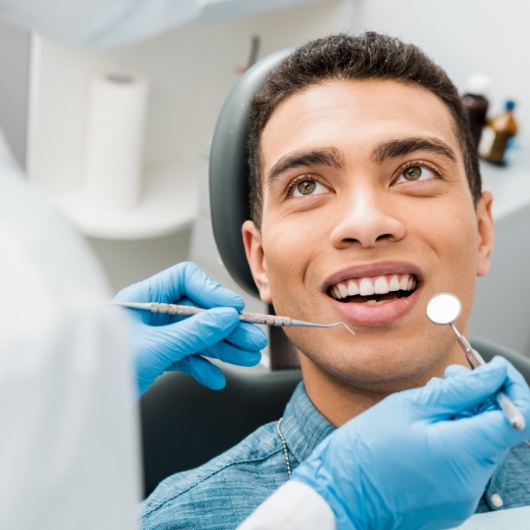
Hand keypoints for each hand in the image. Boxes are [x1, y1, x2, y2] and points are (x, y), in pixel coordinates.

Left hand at [113, 262, 267, 396]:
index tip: (233, 309)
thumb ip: (194, 332)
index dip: (212, 292)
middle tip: (252, 338)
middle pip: (198, 311)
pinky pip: (187, 357)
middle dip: (226, 327)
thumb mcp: (156, 347)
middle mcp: (151, 313)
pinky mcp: (158, 357)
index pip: (185, 280)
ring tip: (248, 356)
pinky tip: (216, 378)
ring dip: (223, 347)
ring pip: (197, 335)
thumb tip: (226, 317)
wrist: (87, 405)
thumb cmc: (106, 370)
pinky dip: (203, 367)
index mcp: (143, 297)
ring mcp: (156, 335)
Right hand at [292, 357, 529, 529]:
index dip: (513, 388)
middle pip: (499, 430)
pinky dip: (455, 439)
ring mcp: (464, 497)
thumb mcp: (409, 406)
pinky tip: (426, 427)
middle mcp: (472, 482)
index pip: (518, 419)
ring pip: (481, 444)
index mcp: (462, 454)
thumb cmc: (365, 451)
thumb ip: (459, 390)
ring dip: (466, 417)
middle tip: (450, 378)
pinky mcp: (452, 503)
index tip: (494, 370)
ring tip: (430, 402)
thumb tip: (494, 373)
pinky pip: (466, 463)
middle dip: (481, 398)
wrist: (340, 497)